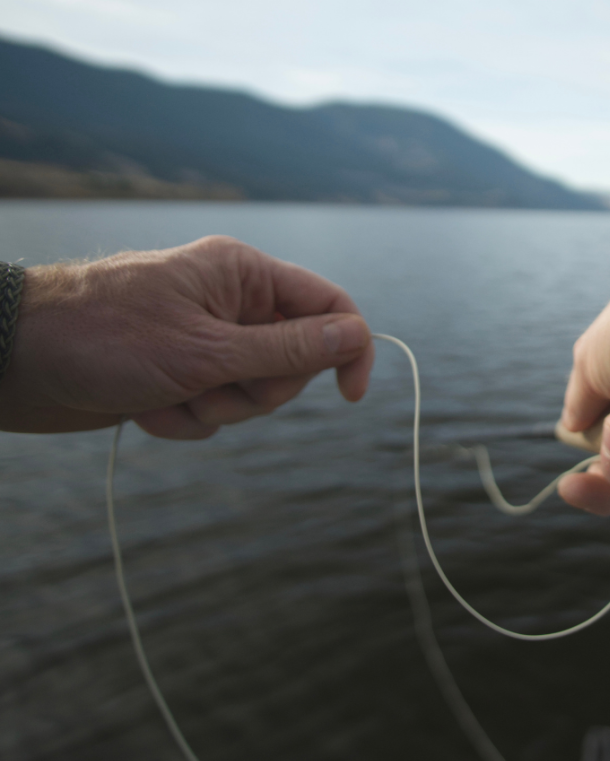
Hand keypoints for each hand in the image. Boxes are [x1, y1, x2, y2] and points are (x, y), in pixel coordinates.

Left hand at [0, 235, 374, 438]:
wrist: (16, 361)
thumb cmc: (104, 339)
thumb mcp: (209, 352)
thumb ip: (289, 349)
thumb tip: (356, 336)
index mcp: (243, 274)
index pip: (328, 306)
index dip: (348, 350)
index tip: (349, 398)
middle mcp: (229, 302)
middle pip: (292, 361)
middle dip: (255, 391)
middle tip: (211, 387)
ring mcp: (204, 338)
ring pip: (252, 393)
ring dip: (213, 409)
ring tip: (165, 396)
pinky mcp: (179, 372)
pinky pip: (214, 408)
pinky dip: (185, 418)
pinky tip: (144, 408)